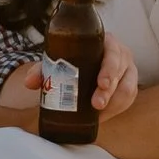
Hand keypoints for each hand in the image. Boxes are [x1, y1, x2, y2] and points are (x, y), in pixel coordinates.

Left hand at [19, 33, 138, 122]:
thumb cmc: (71, 59)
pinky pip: (129, 98)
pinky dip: (116, 109)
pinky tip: (103, 115)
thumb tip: (29, 83)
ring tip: (99, 114)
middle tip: (96, 105)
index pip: (113, 53)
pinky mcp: (129, 84)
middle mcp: (121, 54)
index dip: (109, 69)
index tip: (101, 84)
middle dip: (110, 91)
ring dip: (114, 103)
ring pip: (129, 88)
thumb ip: (42, 70)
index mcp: (106, 42)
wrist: (82, 63)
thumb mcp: (58, 60)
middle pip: (122, 72)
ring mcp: (128, 70)